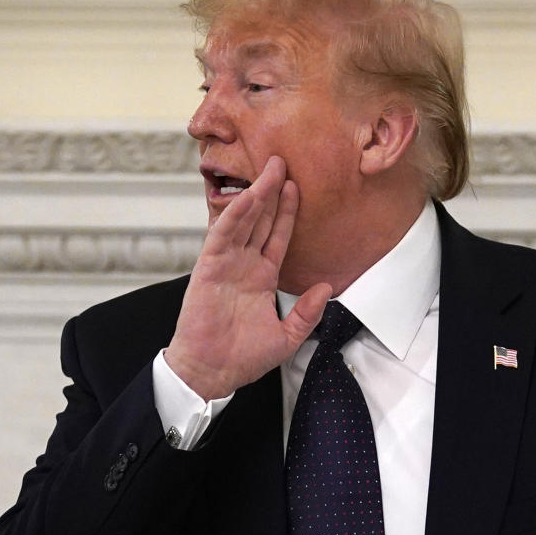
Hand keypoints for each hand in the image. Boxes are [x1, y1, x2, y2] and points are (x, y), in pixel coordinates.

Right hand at [164, 156, 332, 400]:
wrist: (211, 372)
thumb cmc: (242, 358)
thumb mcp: (287, 336)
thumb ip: (307, 312)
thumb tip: (327, 288)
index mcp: (262, 276)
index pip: (278, 236)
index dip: (287, 211)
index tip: (296, 187)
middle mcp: (244, 264)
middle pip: (261, 219)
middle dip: (272, 191)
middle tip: (282, 162)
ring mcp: (226, 263)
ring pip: (243, 220)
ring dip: (256, 195)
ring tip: (269, 169)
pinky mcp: (209, 268)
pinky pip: (222, 235)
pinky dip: (234, 215)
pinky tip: (247, 198)